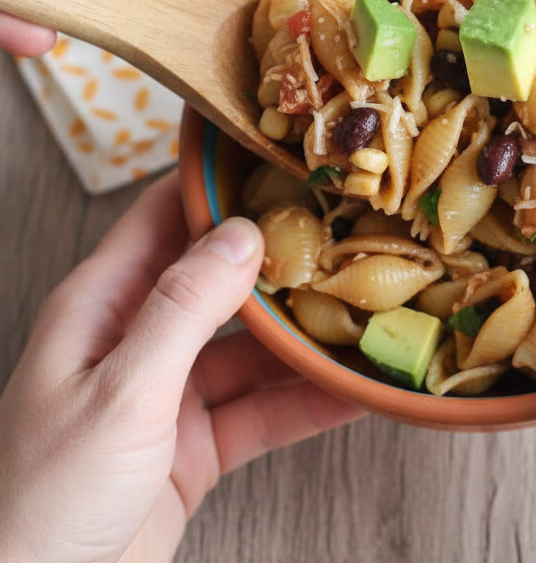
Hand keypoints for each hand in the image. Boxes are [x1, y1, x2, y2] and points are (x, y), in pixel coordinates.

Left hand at [0, 171, 363, 562]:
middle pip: (219, 279)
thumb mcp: (122, 392)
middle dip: (279, 257)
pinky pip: (260, 411)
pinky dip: (306, 401)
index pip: (164, 215)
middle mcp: (136, 338)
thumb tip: (244, 231)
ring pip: (249, 348)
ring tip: (368, 307)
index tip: (281, 158)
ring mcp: (167, 395)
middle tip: (349, 228)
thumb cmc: (47, 496)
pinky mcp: (193, 448)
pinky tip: (354, 388)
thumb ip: (184, 309)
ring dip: (304, 335)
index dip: (218, 182)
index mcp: (101, 303)